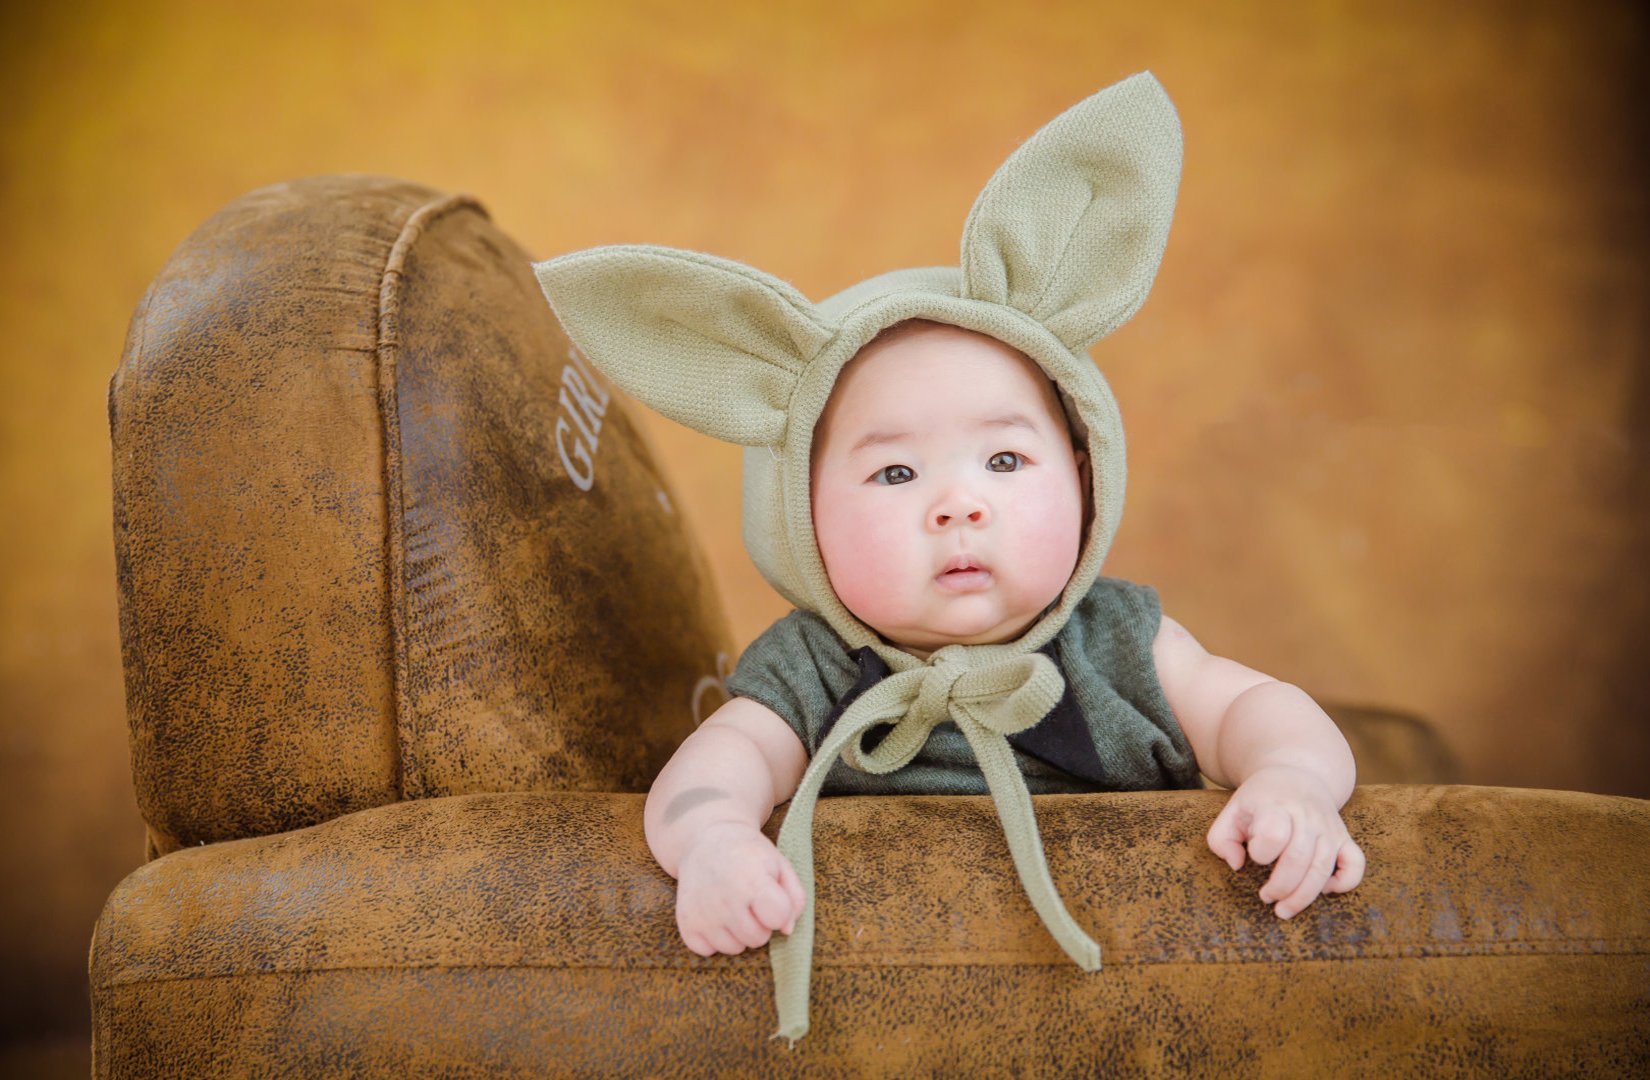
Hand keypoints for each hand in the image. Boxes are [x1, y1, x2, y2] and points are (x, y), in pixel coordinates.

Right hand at [674, 820, 806, 955]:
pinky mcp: (686, 924)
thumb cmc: (748, 855)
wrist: (705, 841)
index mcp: (752, 881)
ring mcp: (703, 914)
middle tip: (750, 901)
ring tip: (732, 906)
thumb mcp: (779, 864)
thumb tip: (786, 930)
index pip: (778, 918)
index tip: (771, 896)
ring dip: (737, 933)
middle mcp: (725, 900)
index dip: (780, 910)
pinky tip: (714, 914)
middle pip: (758, 938)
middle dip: (759, 924)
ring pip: (734, 948)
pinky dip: (713, 938)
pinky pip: (708, 951)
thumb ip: (795, 897)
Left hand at [1207, 765, 1365, 918]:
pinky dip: (1345, 883)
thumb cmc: (1259, 800)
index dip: (1261, 852)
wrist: (1296, 772)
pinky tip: (1324, 890)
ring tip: (1283, 909)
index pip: (1274, 833)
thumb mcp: (1232, 811)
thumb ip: (1221, 840)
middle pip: (1299, 859)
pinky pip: (1356, 864)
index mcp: (1276, 806)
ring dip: (1303, 896)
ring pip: (1323, 868)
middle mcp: (1307, 816)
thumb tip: (1237, 866)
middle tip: (1266, 897)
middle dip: (1280, 887)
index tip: (1253, 856)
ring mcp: (1328, 828)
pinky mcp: (1344, 838)